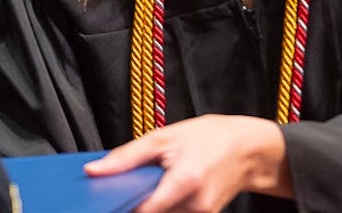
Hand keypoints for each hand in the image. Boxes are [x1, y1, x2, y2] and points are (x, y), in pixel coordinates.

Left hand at [83, 114, 291, 212]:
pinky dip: (163, 205)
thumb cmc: (207, 137)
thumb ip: (126, 157)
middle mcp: (196, 205)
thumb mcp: (163, 137)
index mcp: (185, 181)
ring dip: (149, 204)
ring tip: (152, 180)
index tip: (103, 200)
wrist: (247, 149)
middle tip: (125, 186)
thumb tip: (94, 171)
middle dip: (133, 202)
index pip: (143, 210)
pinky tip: (164, 187)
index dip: (120, 206)